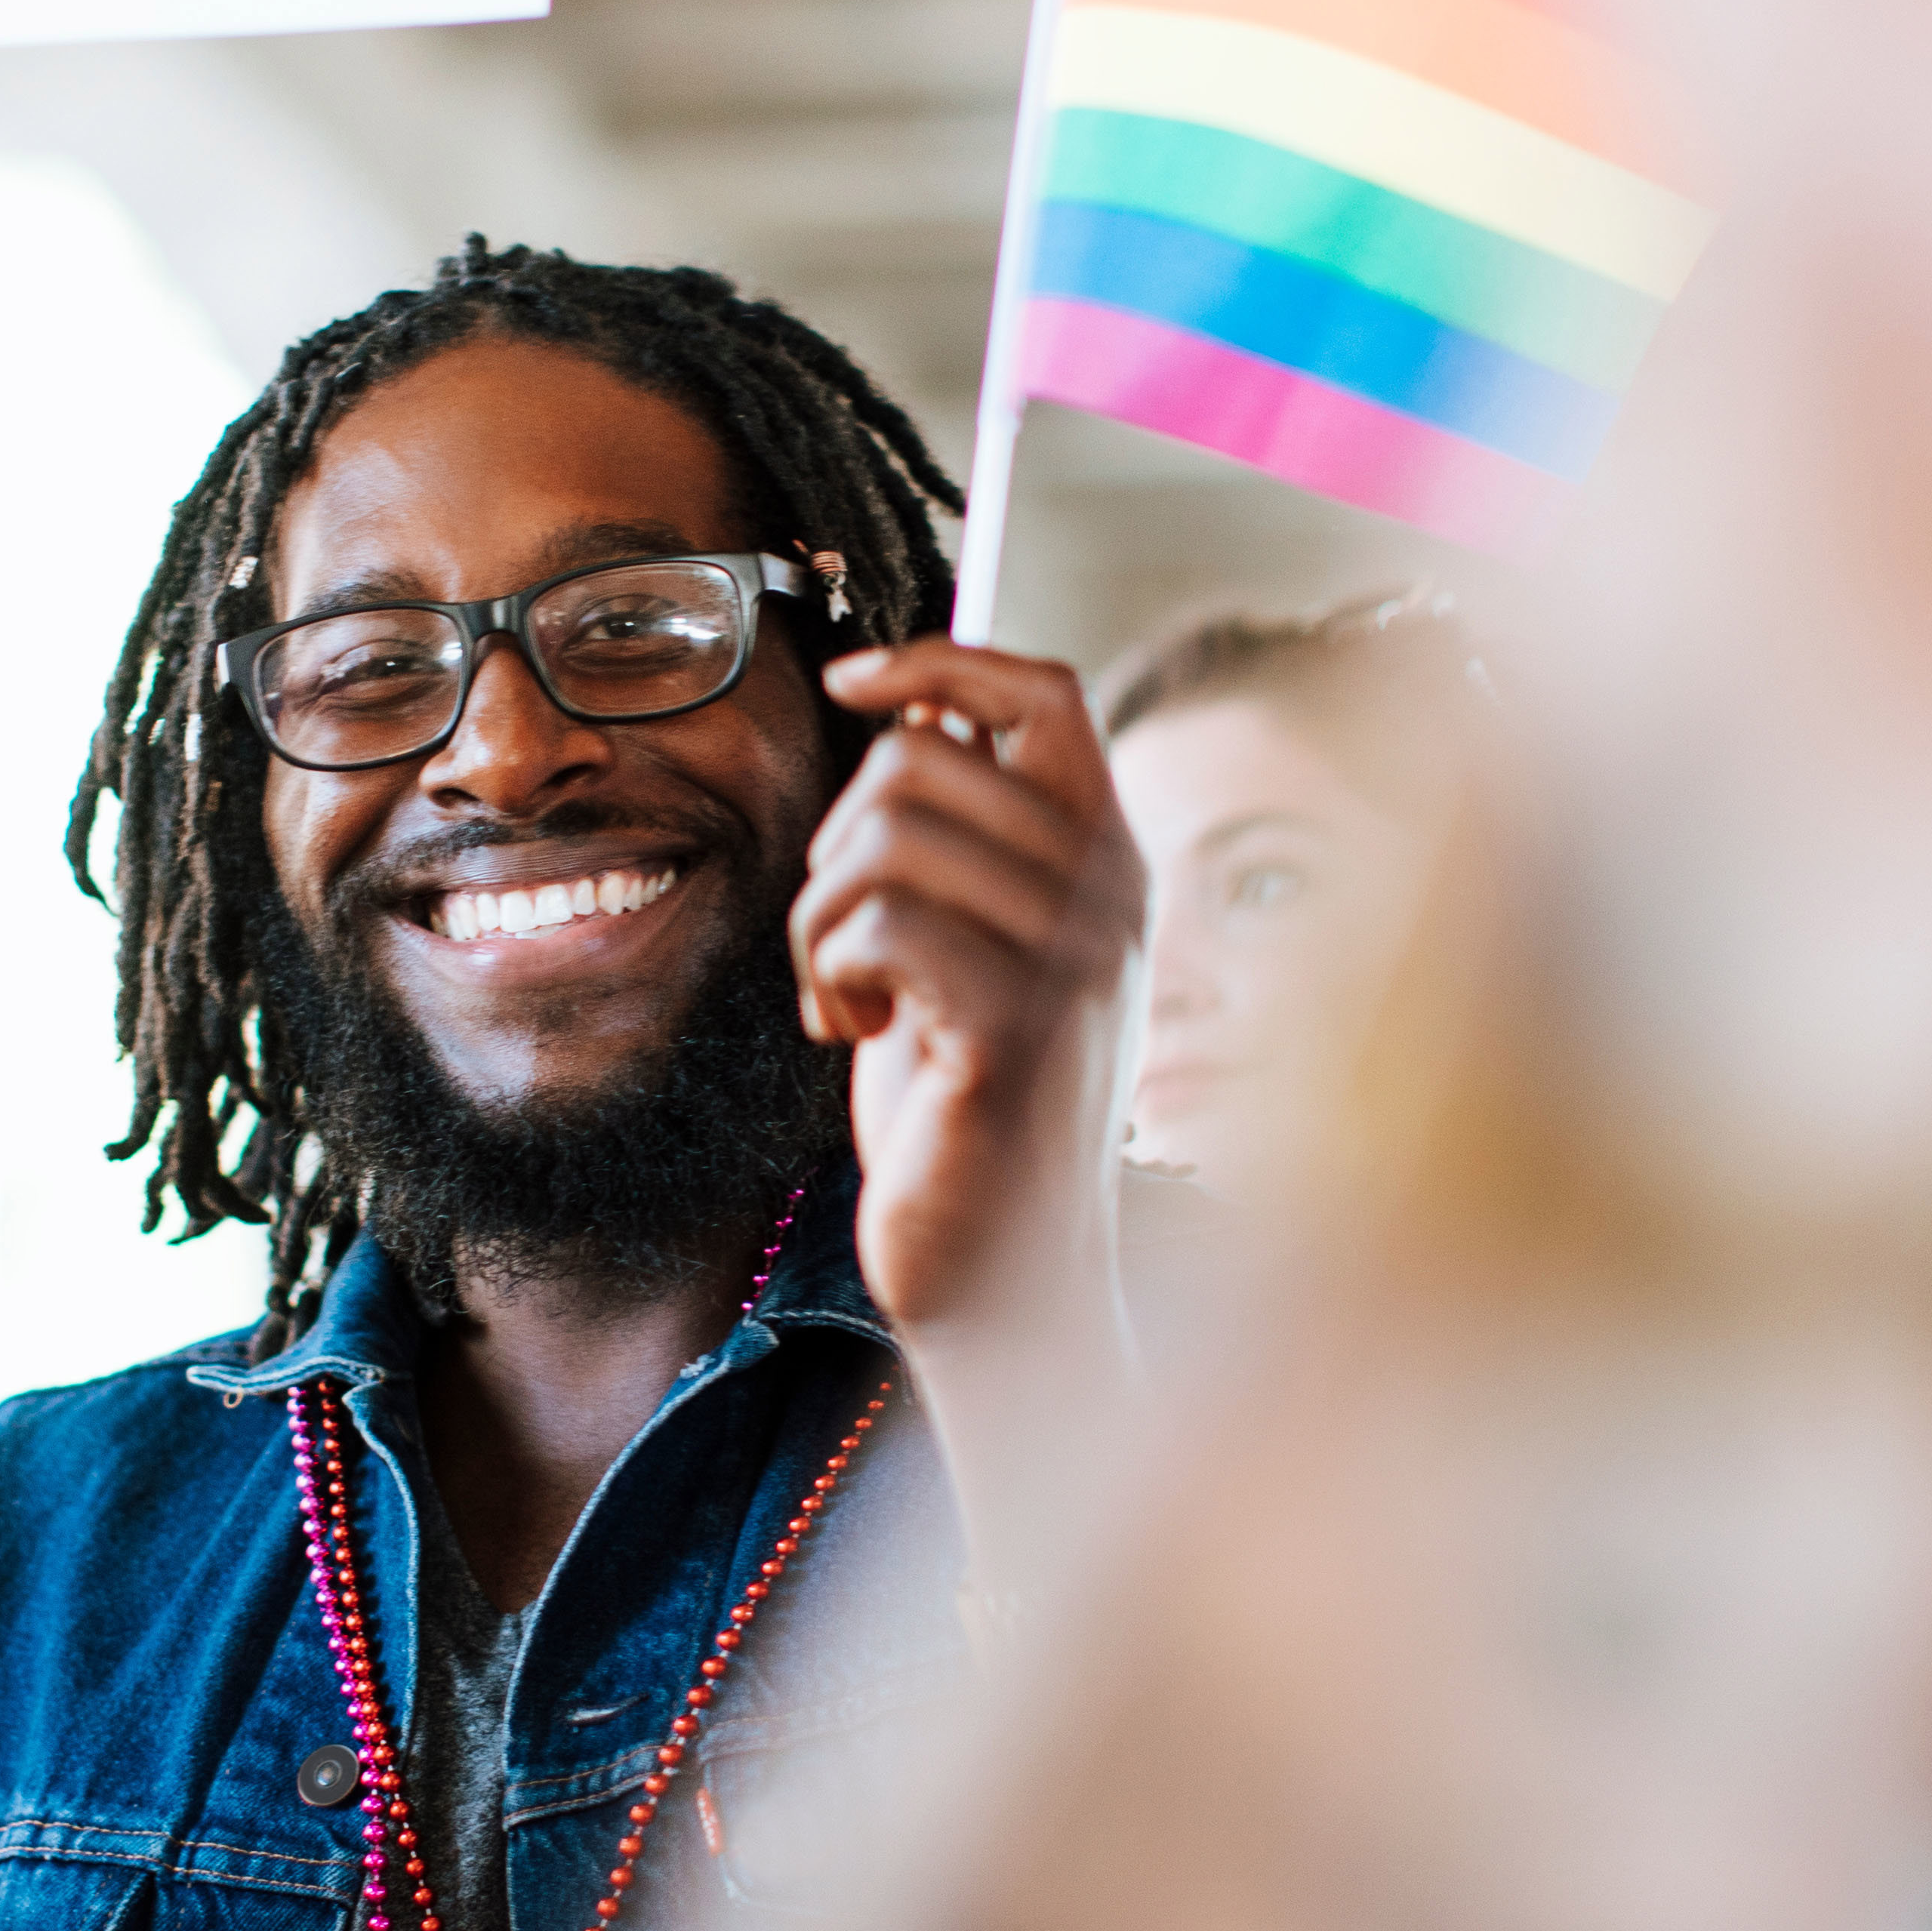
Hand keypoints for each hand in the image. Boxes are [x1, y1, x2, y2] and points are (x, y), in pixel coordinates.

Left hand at [789, 639, 1148, 1348]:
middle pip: (920, 760)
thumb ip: (964, 837)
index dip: (937, 660)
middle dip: (838, 843)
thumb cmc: (966, 1099)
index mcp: (1108, 858)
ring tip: (852, 995)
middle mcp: (1109, 894)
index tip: (847, 683)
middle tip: (847, 942)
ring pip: (884, 838)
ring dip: (823, 918)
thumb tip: (913, 707)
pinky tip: (858, 1034)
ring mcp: (1070, 960)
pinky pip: (878, 924)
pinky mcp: (1012, 1028)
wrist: (1003, 1271)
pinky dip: (830, 973)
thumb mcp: (974, 942)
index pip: (1041, 693)